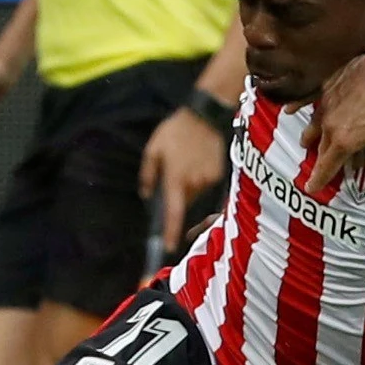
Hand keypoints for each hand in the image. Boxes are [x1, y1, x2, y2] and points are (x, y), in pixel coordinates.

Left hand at [138, 107, 225, 251]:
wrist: (204, 117)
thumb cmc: (175, 132)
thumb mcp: (153, 150)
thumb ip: (148, 175)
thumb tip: (146, 194)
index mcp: (175, 179)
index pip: (174, 212)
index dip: (171, 232)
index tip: (170, 247)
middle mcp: (194, 183)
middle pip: (184, 202)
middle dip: (178, 196)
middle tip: (174, 173)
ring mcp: (208, 179)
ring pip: (195, 193)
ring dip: (189, 185)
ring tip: (187, 161)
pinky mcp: (218, 174)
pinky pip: (205, 184)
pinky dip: (200, 177)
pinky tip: (198, 159)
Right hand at [302, 37, 364, 198]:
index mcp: (343, 141)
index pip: (326, 167)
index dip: (319, 180)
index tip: (312, 188)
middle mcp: (329, 124)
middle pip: (321, 147)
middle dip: (320, 159)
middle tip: (319, 168)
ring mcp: (326, 103)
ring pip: (313, 125)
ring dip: (310, 136)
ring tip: (306, 142)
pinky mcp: (327, 85)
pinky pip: (308, 99)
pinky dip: (299, 106)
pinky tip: (290, 109)